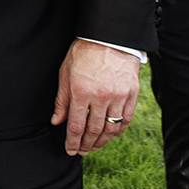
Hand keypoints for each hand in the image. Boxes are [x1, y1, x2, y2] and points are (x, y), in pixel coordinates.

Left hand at [52, 39, 140, 155]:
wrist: (109, 37)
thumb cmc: (84, 53)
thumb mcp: (65, 73)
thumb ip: (62, 100)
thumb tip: (57, 121)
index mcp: (81, 92)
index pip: (76, 126)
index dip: (72, 142)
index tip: (70, 150)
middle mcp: (101, 96)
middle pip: (94, 131)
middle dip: (86, 145)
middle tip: (82, 151)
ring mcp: (119, 96)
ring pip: (111, 128)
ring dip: (102, 141)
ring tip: (94, 146)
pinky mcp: (132, 93)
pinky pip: (126, 119)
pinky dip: (118, 131)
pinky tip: (111, 135)